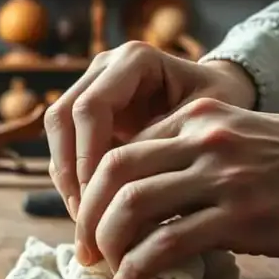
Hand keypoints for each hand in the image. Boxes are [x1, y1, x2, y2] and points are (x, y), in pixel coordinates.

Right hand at [45, 41, 256, 220]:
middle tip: (87, 213)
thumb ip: (167, 144)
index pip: (91, 107)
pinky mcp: (86, 112)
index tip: (102, 197)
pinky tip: (90, 209)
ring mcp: (91, 86)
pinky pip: (65, 145)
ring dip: (65, 176)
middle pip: (62, 117)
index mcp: (134, 60)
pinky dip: (71, 177)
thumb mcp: (206, 120)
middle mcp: (105, 68)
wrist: (220, 97)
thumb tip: (134, 189)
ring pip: (56, 132)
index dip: (88, 155)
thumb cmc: (222, 105)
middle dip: (70, 169)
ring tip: (85, 217)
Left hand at [76, 97, 278, 278]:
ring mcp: (220, 176)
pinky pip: (168, 243)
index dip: (96, 188)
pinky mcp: (239, 217)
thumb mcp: (237, 134)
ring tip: (106, 266)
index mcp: (197, 115)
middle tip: (85, 247)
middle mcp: (202, 139)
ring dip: (108, 241)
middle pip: (114, 171)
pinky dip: (139, 265)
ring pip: (132, 206)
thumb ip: (189, 152)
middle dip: (89, 214)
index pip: (122, 147)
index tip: (91, 219)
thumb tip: (141, 192)